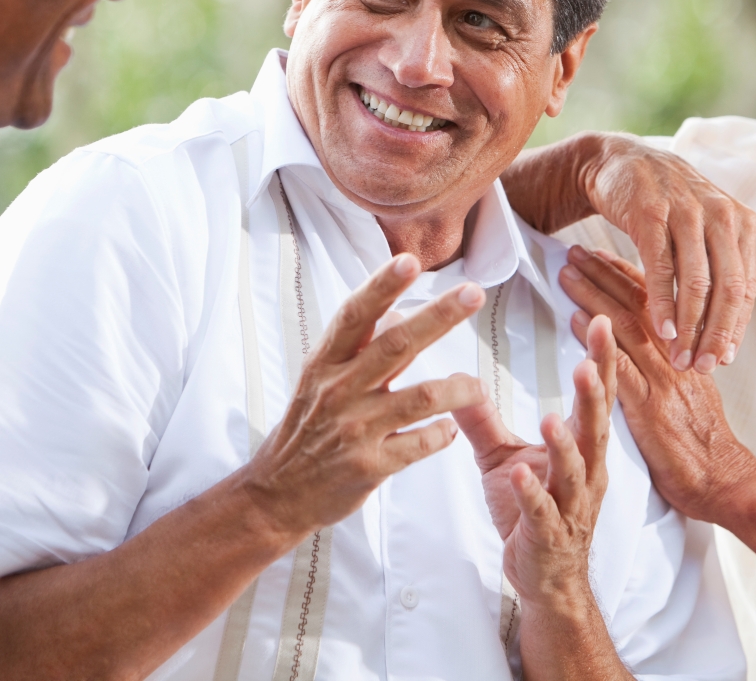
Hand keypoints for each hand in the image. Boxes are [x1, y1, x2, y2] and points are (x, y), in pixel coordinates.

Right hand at [239, 254, 486, 539]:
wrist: (277, 493)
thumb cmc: (305, 429)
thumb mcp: (319, 380)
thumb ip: (357, 348)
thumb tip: (394, 311)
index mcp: (325, 364)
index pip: (355, 315)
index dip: (381, 286)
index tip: (408, 261)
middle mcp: (339, 391)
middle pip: (396, 345)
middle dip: (438, 316)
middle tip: (472, 293)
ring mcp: (355, 429)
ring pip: (420, 397)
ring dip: (457, 388)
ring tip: (477, 386)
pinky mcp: (369, 466)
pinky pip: (419, 444)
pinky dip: (441, 435)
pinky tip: (449, 430)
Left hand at [453, 315, 616, 607]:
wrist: (546, 577)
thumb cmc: (532, 514)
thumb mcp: (504, 458)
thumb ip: (484, 420)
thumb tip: (459, 381)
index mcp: (582, 449)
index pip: (595, 398)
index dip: (601, 361)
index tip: (603, 323)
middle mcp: (585, 473)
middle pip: (594, 428)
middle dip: (593, 396)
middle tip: (588, 363)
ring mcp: (570, 506)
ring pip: (573, 471)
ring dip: (564, 445)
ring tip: (551, 419)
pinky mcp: (548, 535)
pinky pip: (542, 512)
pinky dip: (532, 493)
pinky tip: (521, 475)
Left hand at [559, 246, 755, 523]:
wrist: (725, 482)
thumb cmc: (705, 445)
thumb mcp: (695, 394)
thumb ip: (675, 366)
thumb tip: (659, 345)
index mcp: (685, 351)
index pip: (654, 303)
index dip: (626, 275)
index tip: (601, 254)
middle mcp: (674, 359)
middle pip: (636, 306)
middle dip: (603, 274)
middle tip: (575, 251)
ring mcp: (663, 382)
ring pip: (626, 329)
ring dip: (593, 296)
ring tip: (568, 274)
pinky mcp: (651, 410)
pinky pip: (622, 368)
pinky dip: (598, 342)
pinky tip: (576, 322)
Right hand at [583, 134, 755, 373]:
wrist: (617, 161)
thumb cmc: (662, 206)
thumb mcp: (700, 228)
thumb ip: (717, 266)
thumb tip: (729, 326)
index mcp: (739, 222)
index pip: (745, 287)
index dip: (735, 328)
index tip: (725, 361)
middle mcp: (720, 215)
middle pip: (728, 289)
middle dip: (717, 335)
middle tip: (705, 368)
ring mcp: (687, 212)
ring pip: (697, 282)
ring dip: (690, 327)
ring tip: (681, 358)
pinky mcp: (652, 213)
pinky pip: (662, 268)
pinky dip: (663, 303)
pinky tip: (662, 329)